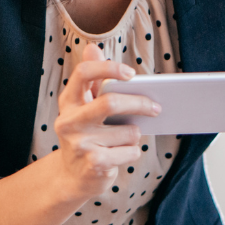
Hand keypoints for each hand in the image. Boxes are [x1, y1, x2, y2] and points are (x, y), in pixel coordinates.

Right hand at [42, 46, 159, 204]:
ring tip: (122, 140)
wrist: (72, 177)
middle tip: (156, 106)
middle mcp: (69, 121)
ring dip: (134, 135)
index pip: (84, 73)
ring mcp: (80, 144)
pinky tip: (120, 155)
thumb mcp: (83, 107)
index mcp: (68, 102)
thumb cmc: (85, 135)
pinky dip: (132, 152)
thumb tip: (93, 47)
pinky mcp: (94, 164)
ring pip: (128, 131)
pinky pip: (131, 151)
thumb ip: (91, 79)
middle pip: (111, 102)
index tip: (131, 74)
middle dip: (140, 103)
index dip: (109, 68)